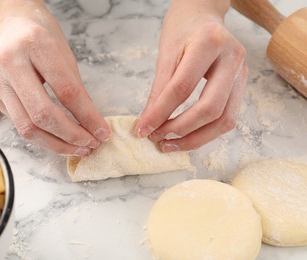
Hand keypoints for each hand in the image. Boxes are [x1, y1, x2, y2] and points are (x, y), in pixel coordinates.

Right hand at [0, 0, 110, 155]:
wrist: (8, 20)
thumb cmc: (40, 32)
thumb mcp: (64, 51)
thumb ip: (75, 86)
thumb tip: (91, 122)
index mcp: (34, 45)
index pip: (66, 91)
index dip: (88, 117)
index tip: (103, 132)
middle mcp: (11, 64)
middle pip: (43, 115)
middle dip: (71, 137)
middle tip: (92, 144)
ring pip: (27, 128)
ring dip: (56, 145)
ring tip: (78, 148)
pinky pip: (20, 125)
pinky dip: (43, 137)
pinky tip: (59, 140)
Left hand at [136, 0, 247, 151]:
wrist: (203, 14)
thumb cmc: (182, 29)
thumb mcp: (166, 54)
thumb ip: (158, 90)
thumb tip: (148, 123)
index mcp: (209, 43)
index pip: (182, 88)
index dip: (160, 113)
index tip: (143, 130)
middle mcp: (232, 59)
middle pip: (210, 108)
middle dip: (181, 130)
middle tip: (157, 139)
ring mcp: (242, 73)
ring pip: (225, 120)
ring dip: (196, 138)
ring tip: (169, 144)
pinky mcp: (242, 85)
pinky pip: (227, 117)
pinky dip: (205, 132)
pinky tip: (185, 135)